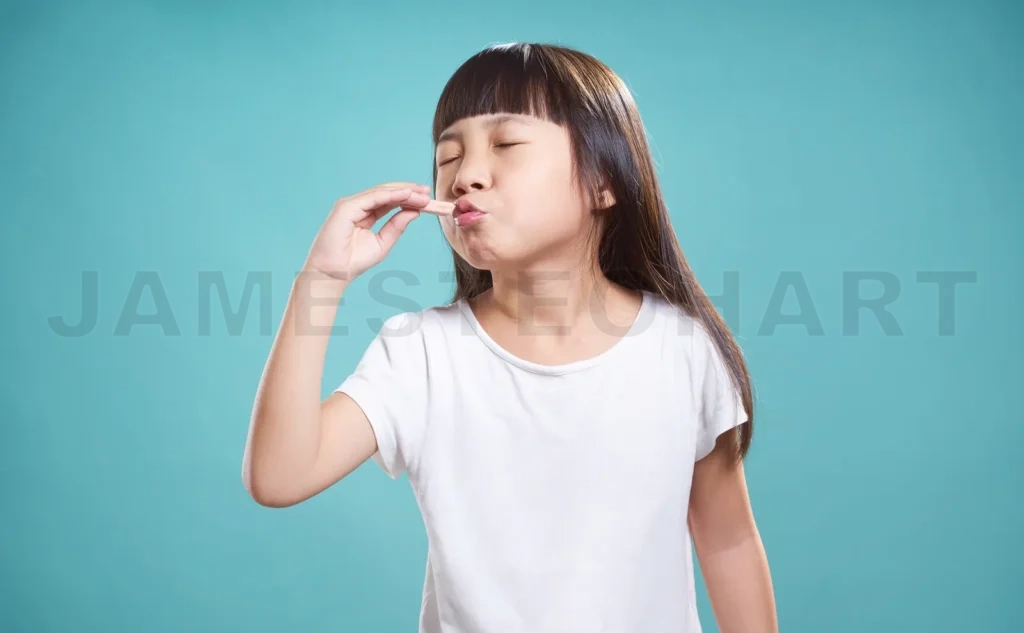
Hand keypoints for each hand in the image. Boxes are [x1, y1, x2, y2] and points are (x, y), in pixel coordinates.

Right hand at [304, 182, 440, 282]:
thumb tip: (414, 211)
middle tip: (427, 191)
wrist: (333, 273)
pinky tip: (406, 195)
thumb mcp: (382, 243)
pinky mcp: (346, 207)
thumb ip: (396, 226)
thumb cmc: (353, 261)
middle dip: (408, 191)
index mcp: (364, 214)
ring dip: (403, 191)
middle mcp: (357, 206)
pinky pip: (373, 197)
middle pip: (386, 192)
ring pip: (381, 192)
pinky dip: (391, 195)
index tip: (426, 199)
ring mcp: (350, 204)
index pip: (389, 200)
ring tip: (421, 193)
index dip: (407, 198)